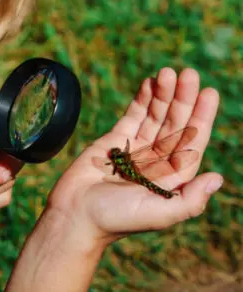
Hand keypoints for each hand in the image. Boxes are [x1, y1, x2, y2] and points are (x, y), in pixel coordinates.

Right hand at [48, 68, 222, 245]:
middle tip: (188, 74)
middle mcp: (157, 160)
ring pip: (154, 116)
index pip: (192, 142)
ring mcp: (136, 148)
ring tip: (167, 72)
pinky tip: (150, 84)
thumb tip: (218, 178)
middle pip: (175, 124)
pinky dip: (142, 100)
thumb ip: (189, 200)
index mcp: (171, 177)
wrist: (74, 215)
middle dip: (182, 99)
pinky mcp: (115, 140)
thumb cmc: (114, 220)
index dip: (202, 117)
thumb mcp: (156, 214)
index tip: (209, 93)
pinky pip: (132, 117)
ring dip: (162, 94)